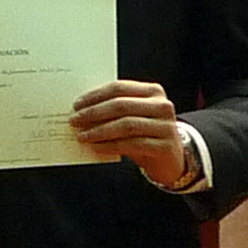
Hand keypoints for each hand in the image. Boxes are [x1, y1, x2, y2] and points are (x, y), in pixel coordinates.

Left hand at [71, 79, 188, 184]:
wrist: (172, 159)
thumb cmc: (147, 134)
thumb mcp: (135, 116)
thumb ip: (115, 109)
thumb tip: (82, 110)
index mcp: (153, 92)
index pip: (119, 88)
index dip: (95, 96)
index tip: (77, 105)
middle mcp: (162, 106)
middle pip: (121, 105)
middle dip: (94, 113)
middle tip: (75, 120)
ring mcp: (165, 126)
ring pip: (125, 125)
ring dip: (99, 131)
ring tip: (83, 136)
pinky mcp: (164, 146)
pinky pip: (131, 144)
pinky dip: (110, 145)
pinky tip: (96, 147)